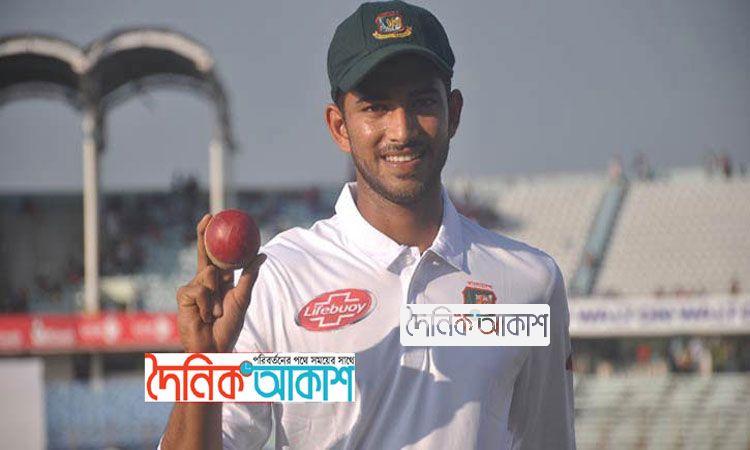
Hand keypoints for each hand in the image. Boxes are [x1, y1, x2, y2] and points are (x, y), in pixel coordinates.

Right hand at [176, 214, 265, 352]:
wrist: (213, 347)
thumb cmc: (228, 327)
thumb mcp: (242, 299)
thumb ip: (249, 276)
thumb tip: (261, 254)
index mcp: (220, 280)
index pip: (217, 254)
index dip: (215, 237)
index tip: (217, 218)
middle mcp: (205, 280)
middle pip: (204, 254)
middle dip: (204, 233)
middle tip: (208, 217)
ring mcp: (192, 287)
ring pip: (208, 274)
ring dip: (215, 295)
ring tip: (215, 313)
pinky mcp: (183, 296)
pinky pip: (199, 289)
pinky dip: (207, 303)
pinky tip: (205, 316)